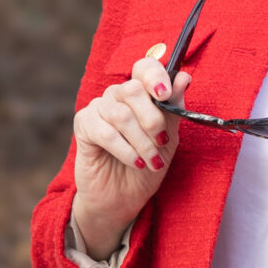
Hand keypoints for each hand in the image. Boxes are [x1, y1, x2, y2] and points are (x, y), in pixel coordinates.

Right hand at [68, 57, 192, 260]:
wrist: (122, 199)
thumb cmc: (146, 167)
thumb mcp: (168, 140)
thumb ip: (173, 109)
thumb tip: (184, 77)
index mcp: (140, 94)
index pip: (144, 67)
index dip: (155, 75)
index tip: (165, 94)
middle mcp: (117, 95)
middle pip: (133, 90)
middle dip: (152, 119)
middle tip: (162, 141)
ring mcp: (98, 108)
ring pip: (121, 114)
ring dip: (141, 141)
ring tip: (151, 160)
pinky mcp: (83, 125)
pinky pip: (105, 132)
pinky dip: (125, 150)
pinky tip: (137, 163)